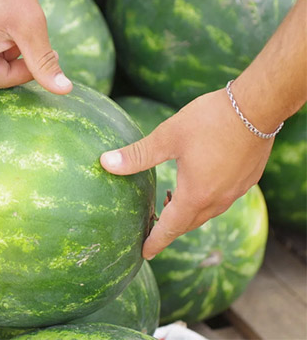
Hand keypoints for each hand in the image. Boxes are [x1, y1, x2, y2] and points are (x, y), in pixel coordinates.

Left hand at [101, 88, 273, 259]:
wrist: (257, 107)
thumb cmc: (210, 121)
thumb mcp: (167, 137)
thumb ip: (137, 155)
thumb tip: (105, 162)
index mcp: (195, 195)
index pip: (170, 228)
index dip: (155, 242)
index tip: (144, 254)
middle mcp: (218, 200)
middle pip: (189, 224)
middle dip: (170, 229)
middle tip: (153, 229)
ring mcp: (236, 191)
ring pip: (207, 212)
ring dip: (188, 213)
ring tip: (170, 203)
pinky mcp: (247, 179)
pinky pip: (222, 200)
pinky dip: (205, 200)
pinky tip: (199, 184)